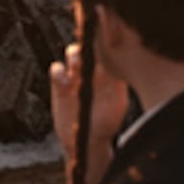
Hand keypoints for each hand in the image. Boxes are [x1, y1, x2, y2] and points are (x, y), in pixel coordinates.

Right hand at [50, 44, 128, 183]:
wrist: (88, 140)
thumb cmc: (107, 123)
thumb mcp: (118, 104)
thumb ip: (120, 86)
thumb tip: (126, 69)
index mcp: (108, 70)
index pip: (105, 48)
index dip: (104, 43)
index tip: (106, 43)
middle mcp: (92, 69)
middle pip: (89, 45)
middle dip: (89, 44)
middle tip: (90, 54)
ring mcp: (76, 75)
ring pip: (72, 52)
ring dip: (74, 55)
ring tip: (77, 68)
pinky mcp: (61, 86)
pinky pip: (56, 70)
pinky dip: (59, 72)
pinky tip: (66, 83)